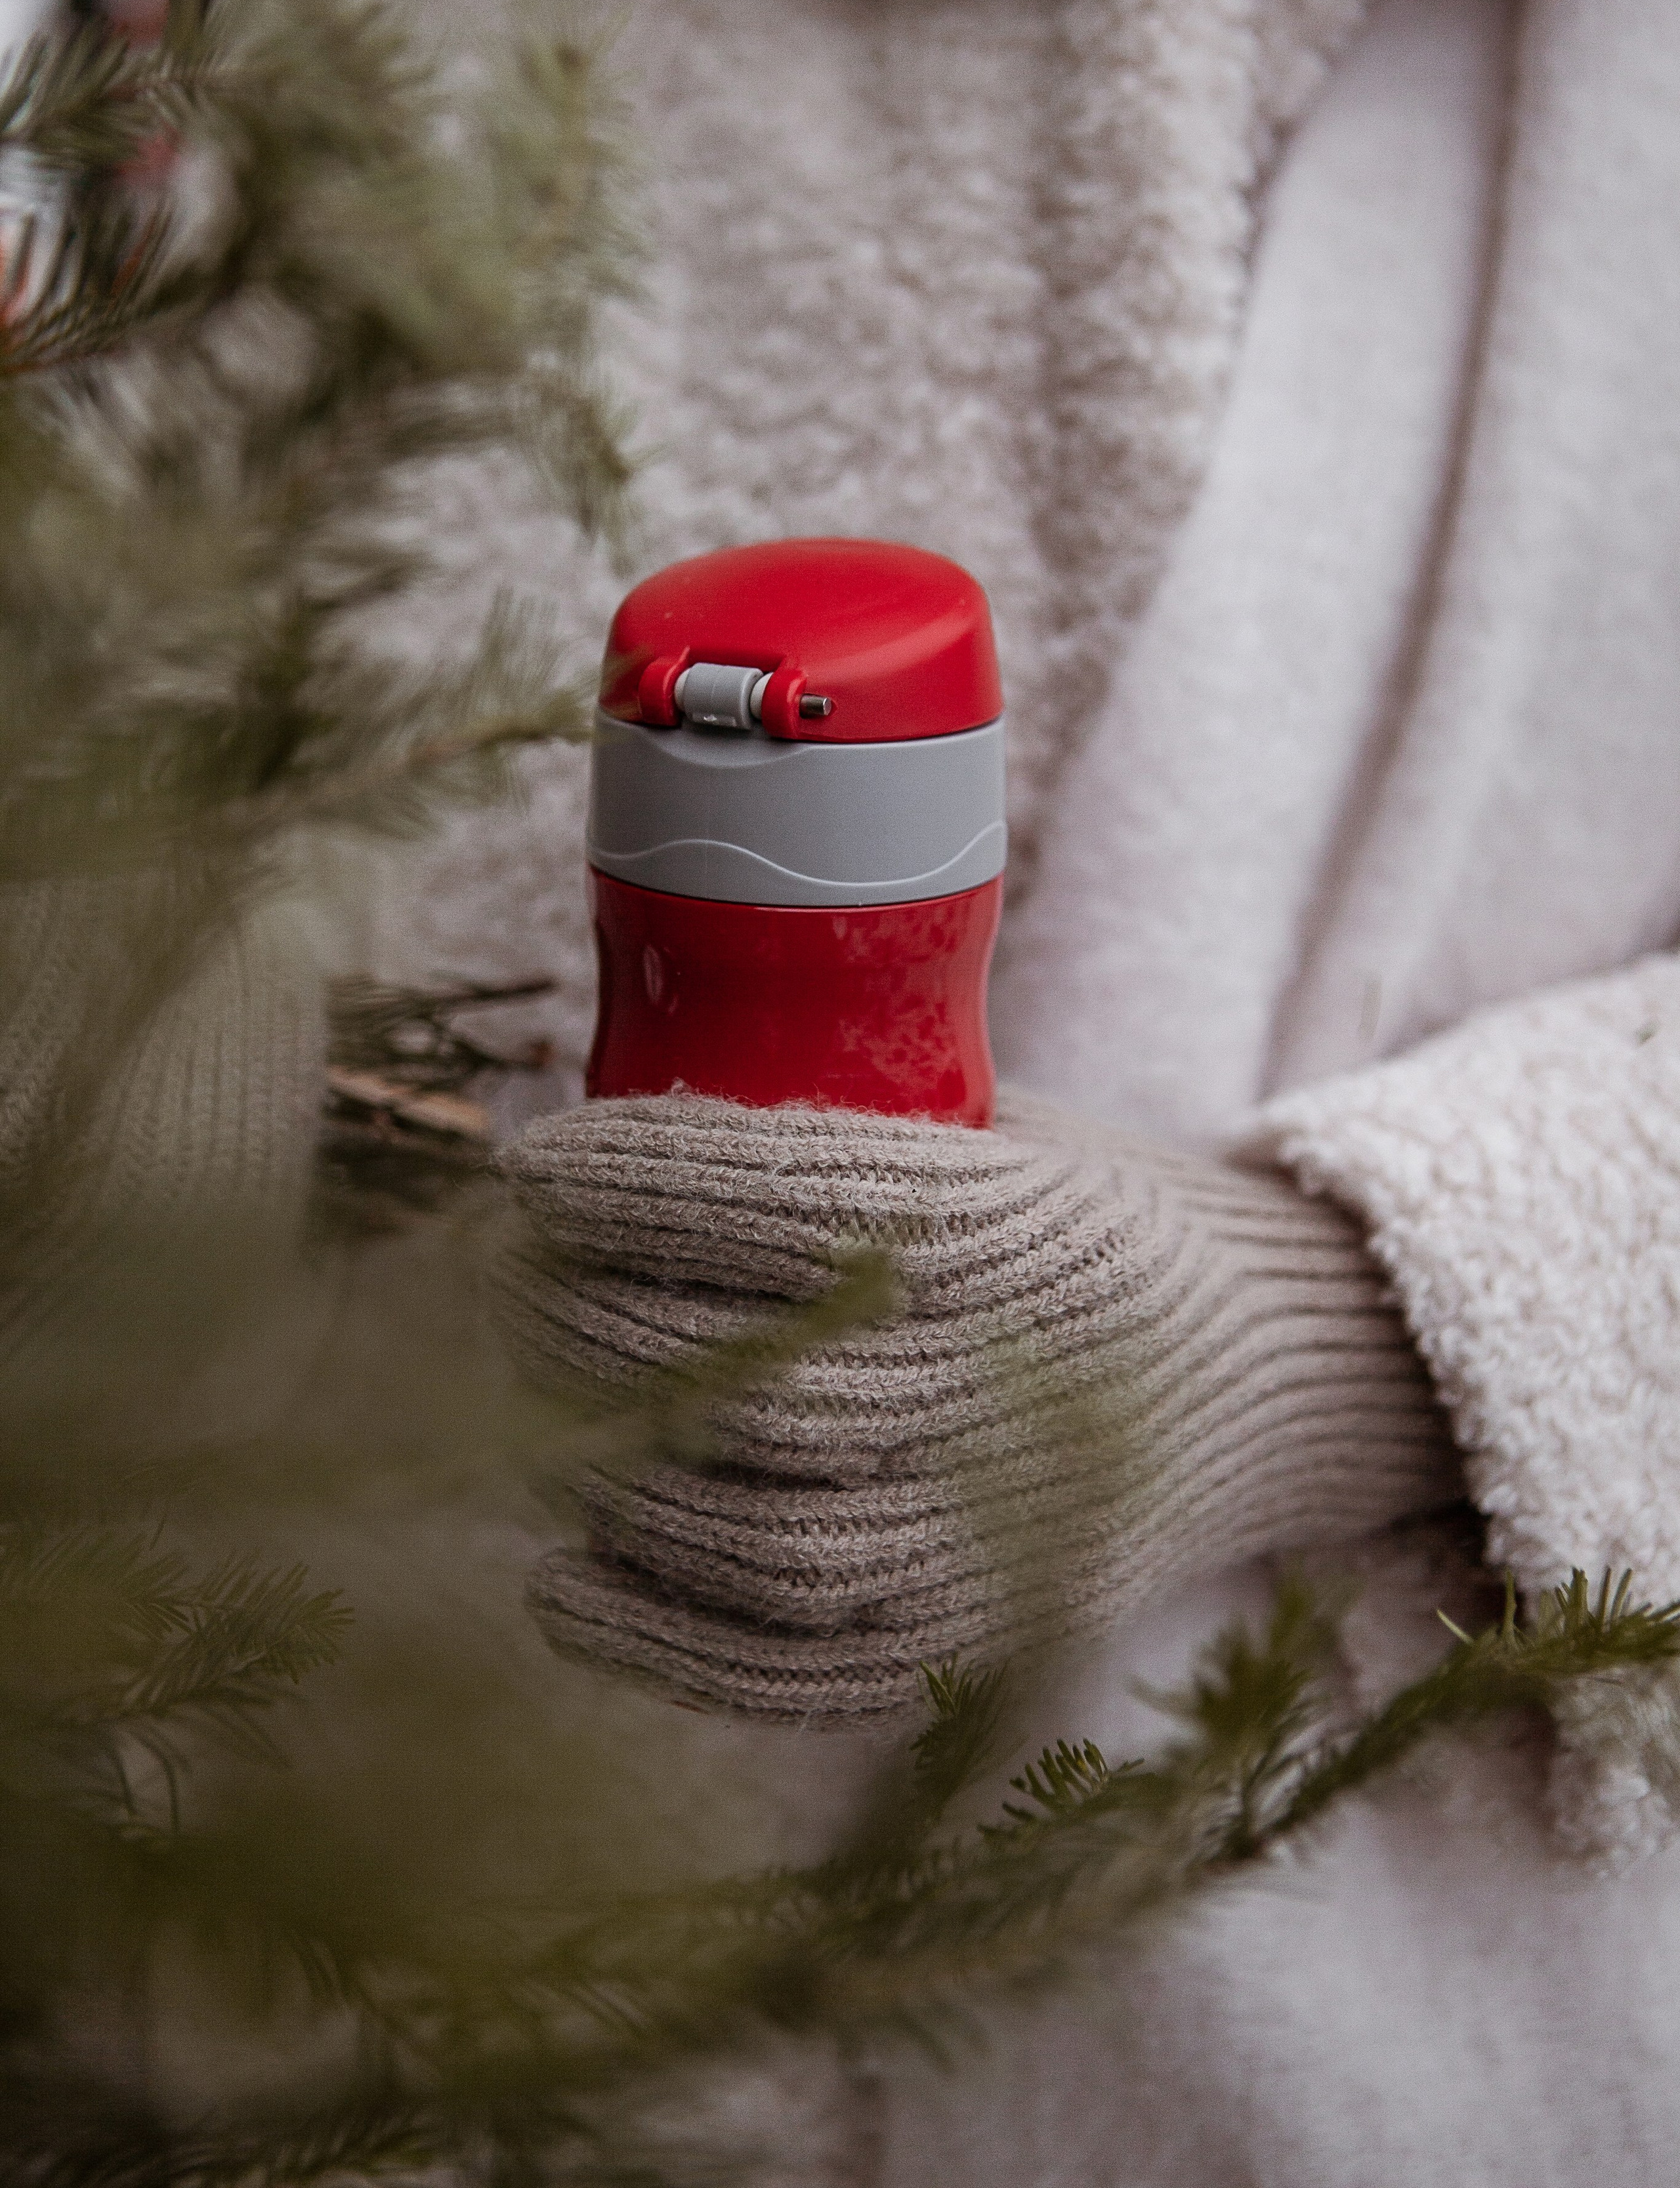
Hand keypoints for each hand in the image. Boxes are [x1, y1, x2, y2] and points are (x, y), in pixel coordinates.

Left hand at [493, 1091, 1458, 1719]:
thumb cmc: (1096, 1223)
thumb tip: (623, 1117)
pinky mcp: (994, 1638)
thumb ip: (849, 1127)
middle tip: (500, 1284)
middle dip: (587, 1326)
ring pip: (766, 1536)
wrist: (1284, 1372)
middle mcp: (1018, 1383)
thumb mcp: (1007, 1129)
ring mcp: (1010, 1531)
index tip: (530, 1165)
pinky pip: (809, 1670)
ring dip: (609, 1476)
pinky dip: (666, 1642)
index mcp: (1026, 1228)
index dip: (637, 1181)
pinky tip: (562, 1585)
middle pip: (753, 1378)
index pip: (796, 1201)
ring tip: (527, 1410)